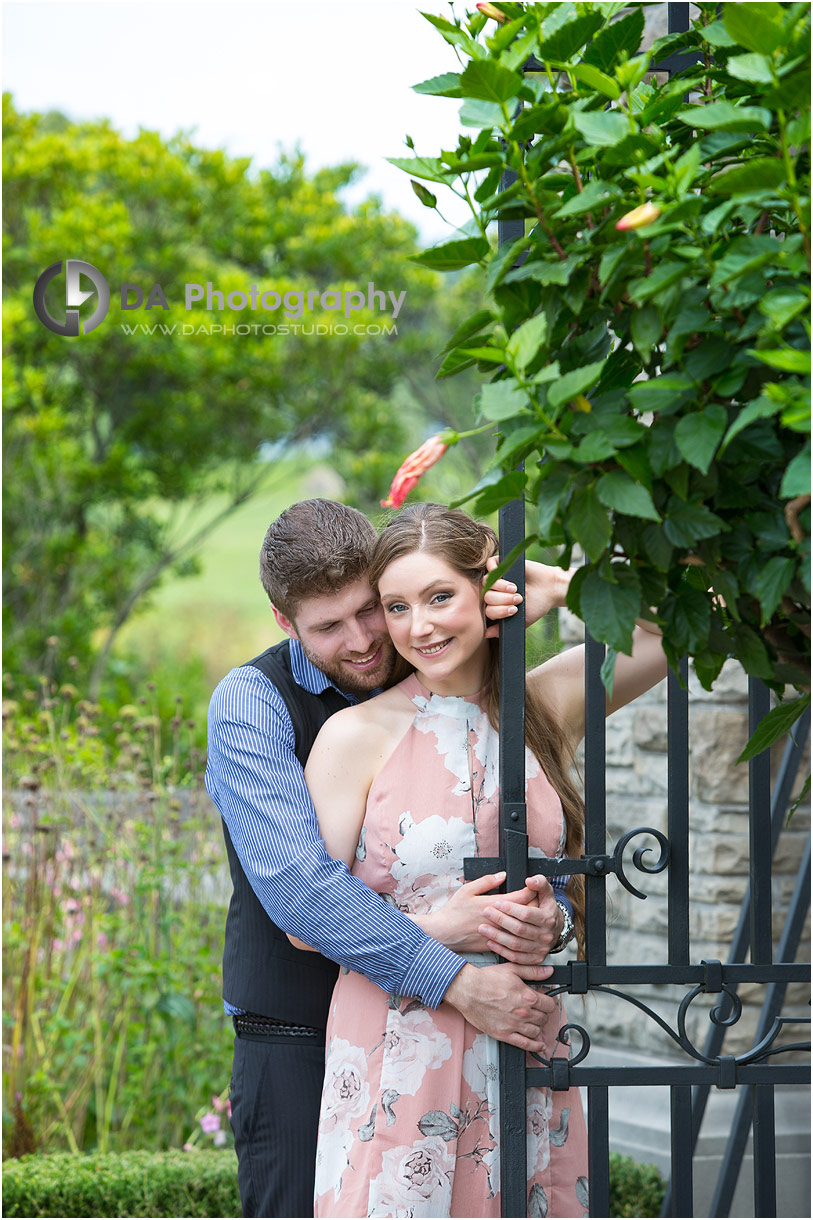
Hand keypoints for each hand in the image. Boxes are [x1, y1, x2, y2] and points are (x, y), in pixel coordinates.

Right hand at [413, 873, 562, 964]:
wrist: (444, 934)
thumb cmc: (454, 912)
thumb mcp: (467, 890)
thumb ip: (487, 881)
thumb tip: (502, 875)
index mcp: (494, 903)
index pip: (523, 896)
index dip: (532, 890)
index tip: (533, 886)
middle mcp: (499, 920)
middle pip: (528, 912)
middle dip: (534, 904)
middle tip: (536, 899)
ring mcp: (498, 934)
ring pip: (523, 927)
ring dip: (529, 921)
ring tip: (531, 915)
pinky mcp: (495, 944)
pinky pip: (514, 939)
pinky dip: (519, 934)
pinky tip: (519, 930)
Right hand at [443, 961, 558, 1051]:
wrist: (468, 990)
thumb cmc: (486, 979)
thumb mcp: (512, 969)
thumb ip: (533, 972)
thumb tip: (549, 971)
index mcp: (527, 996)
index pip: (550, 1005)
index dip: (549, 1003)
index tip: (546, 1003)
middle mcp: (523, 1013)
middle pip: (544, 1018)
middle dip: (542, 1014)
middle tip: (537, 1011)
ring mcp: (514, 1025)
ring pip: (536, 1031)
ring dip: (538, 1027)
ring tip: (534, 1023)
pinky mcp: (504, 1034)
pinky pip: (525, 1044)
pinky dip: (535, 1046)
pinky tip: (539, 1045)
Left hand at [479, 874, 563, 963]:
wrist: (555, 928)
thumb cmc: (546, 907)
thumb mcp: (546, 892)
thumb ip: (539, 883)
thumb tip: (529, 881)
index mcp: (548, 918)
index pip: (527, 914)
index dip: (510, 908)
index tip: (497, 903)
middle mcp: (545, 935)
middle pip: (519, 929)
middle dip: (500, 920)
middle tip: (486, 912)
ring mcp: (540, 949)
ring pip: (515, 944)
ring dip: (497, 937)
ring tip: (483, 928)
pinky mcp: (534, 959)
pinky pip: (516, 957)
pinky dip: (501, 951)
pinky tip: (490, 942)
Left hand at [482, 557, 573, 637]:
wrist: (551, 589)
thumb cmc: (537, 606)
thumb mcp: (521, 620)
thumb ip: (503, 628)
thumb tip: (486, 634)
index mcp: (498, 606)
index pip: (488, 610)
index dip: (499, 611)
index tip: (514, 610)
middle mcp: (495, 592)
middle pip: (486, 596)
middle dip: (502, 600)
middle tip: (518, 599)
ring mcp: (498, 578)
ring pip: (487, 582)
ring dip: (500, 587)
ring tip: (515, 589)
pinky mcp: (504, 565)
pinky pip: (490, 564)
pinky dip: (495, 571)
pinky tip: (507, 578)